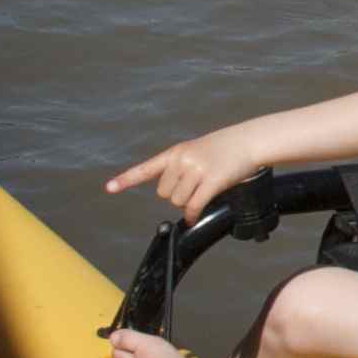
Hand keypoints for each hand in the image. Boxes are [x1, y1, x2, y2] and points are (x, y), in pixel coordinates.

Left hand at [106, 128, 263, 218]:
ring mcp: (196, 170)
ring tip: (203, 191)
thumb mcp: (196, 151)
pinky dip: (192, 215)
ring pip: (178, 202)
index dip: (126, 180)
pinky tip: (195, 216)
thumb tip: (172, 195)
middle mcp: (182, 160)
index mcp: (175, 152)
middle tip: (194, 188)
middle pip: (164, 194)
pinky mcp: (211, 181)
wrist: (248, 141)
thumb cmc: (223, 149)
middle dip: (177, 196)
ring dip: (187, 204)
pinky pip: (193, 206)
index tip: (109, 188)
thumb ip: (180, 168)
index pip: (146, 169)